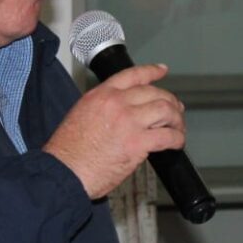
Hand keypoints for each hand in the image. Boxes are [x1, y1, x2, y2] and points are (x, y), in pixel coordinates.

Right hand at [44, 64, 184, 198]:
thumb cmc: (68, 153)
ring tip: (178, 129)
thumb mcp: (80, 117)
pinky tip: (177, 143)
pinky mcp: (137, 142)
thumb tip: (124, 116)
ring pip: (165, 110)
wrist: (64, 172)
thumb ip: (103, 110)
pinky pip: (167, 136)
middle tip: (175, 112)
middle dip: (170, 102)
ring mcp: (128, 121)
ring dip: (176, 120)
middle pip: (154, 93)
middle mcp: (116, 103)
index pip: (132, 76)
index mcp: (100, 95)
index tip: (161, 70)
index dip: (151, 71)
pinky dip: (177, 139)